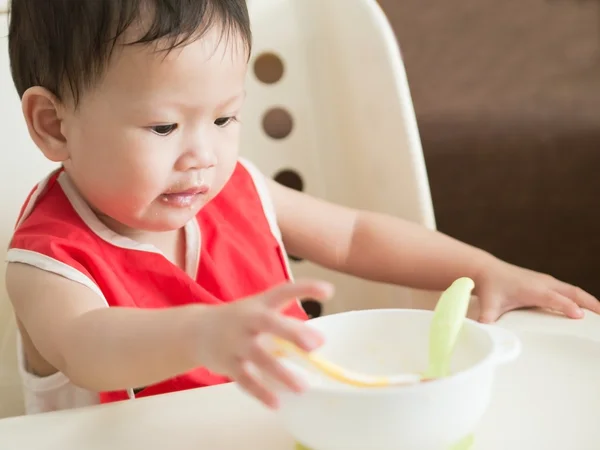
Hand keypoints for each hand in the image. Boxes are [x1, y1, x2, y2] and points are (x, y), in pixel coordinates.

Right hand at [196, 279, 333, 408]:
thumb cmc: (240, 321)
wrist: (196, 331)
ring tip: (303, 387)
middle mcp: (247, 319)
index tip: (329, 290)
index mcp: (260, 304)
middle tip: (317, 344)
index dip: (306, 289)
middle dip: (292, 332)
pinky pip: (245, 380)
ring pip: (258, 356)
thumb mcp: (259, 312)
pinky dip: (260, 392)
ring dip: (281, 372)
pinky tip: (276, 403)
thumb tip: (319, 343)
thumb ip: (285, 323)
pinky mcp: (227, 363)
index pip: (284, 291)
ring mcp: (235, 342)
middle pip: (268, 322)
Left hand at [474, 258, 599, 322]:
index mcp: (531, 289)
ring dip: (588, 301)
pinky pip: (568, 290)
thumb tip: (483, 330)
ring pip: (573, 290)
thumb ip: (487, 317)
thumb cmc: (490, 287)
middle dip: (589, 303)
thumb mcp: (488, 304)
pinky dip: (580, 298)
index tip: (579, 315)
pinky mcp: (547, 282)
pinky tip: (587, 309)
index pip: (553, 298)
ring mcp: (547, 281)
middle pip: (572, 292)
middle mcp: (542, 283)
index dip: (565, 306)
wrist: (487, 269)